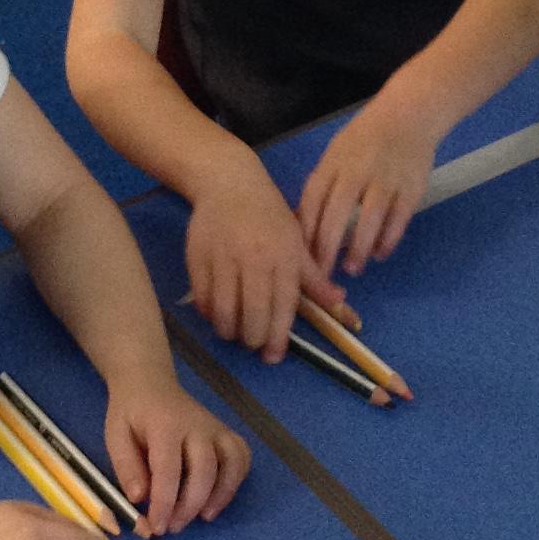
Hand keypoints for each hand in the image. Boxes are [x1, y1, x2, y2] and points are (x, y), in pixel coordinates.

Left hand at [105, 378, 249, 535]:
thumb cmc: (131, 413)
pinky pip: (242, 457)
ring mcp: (216, 428)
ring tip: (203, 517)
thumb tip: (140, 499)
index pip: (169, 468)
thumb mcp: (116, 435)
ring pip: (232, 463)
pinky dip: (236, 480)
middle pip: (205, 470)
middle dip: (190, 505)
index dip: (164, 502)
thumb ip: (126, 467)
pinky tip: (218, 498)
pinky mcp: (226, 433)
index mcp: (165, 425)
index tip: (157, 527)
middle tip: (173, 527)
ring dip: (221, 495)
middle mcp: (197, 425)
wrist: (150, 384)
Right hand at [187, 150, 344, 360]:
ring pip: (224, 311)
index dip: (278, 337)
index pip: (283, 306)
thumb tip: (340, 304)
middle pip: (253, 315)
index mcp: (284, 256)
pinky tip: (216, 313)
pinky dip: (209, 313)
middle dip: (253, 338)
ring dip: (229, 330)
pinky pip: (202, 297)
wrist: (230, 183)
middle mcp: (255, 258)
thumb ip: (314, 278)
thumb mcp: (297, 242)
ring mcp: (224, 258)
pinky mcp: (198, 257)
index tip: (273, 356)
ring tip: (234, 331)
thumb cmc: (270, 216)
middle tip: (253, 343)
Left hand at [300, 94, 438, 279]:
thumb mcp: (335, 157)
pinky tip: (380, 254)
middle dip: (327, 248)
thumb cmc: (363, 142)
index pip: (313, 201)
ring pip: (369, 219)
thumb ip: (321, 188)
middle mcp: (357, 171)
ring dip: (359, 248)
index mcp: (333, 164)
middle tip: (323, 275)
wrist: (407, 116)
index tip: (302, 258)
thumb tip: (302, 228)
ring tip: (353, 269)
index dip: (306, 232)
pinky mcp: (410, 188)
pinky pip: (398, 219)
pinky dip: (388, 240)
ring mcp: (385, 179)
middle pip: (337, 213)